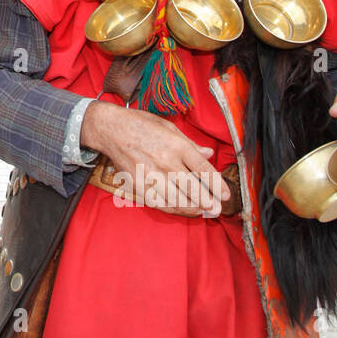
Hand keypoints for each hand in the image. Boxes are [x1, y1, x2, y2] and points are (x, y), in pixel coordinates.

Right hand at [81, 101, 227, 216]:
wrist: (111, 129)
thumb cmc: (142, 125)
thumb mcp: (170, 128)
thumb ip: (191, 144)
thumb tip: (209, 154)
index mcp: (177, 145)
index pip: (203, 169)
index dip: (217, 185)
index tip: (225, 195)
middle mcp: (165, 161)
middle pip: (193, 188)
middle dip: (208, 202)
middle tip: (217, 209)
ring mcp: (151, 175)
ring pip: (178, 199)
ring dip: (193, 208)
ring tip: (202, 212)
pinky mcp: (138, 184)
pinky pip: (159, 202)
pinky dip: (173, 209)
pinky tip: (182, 209)